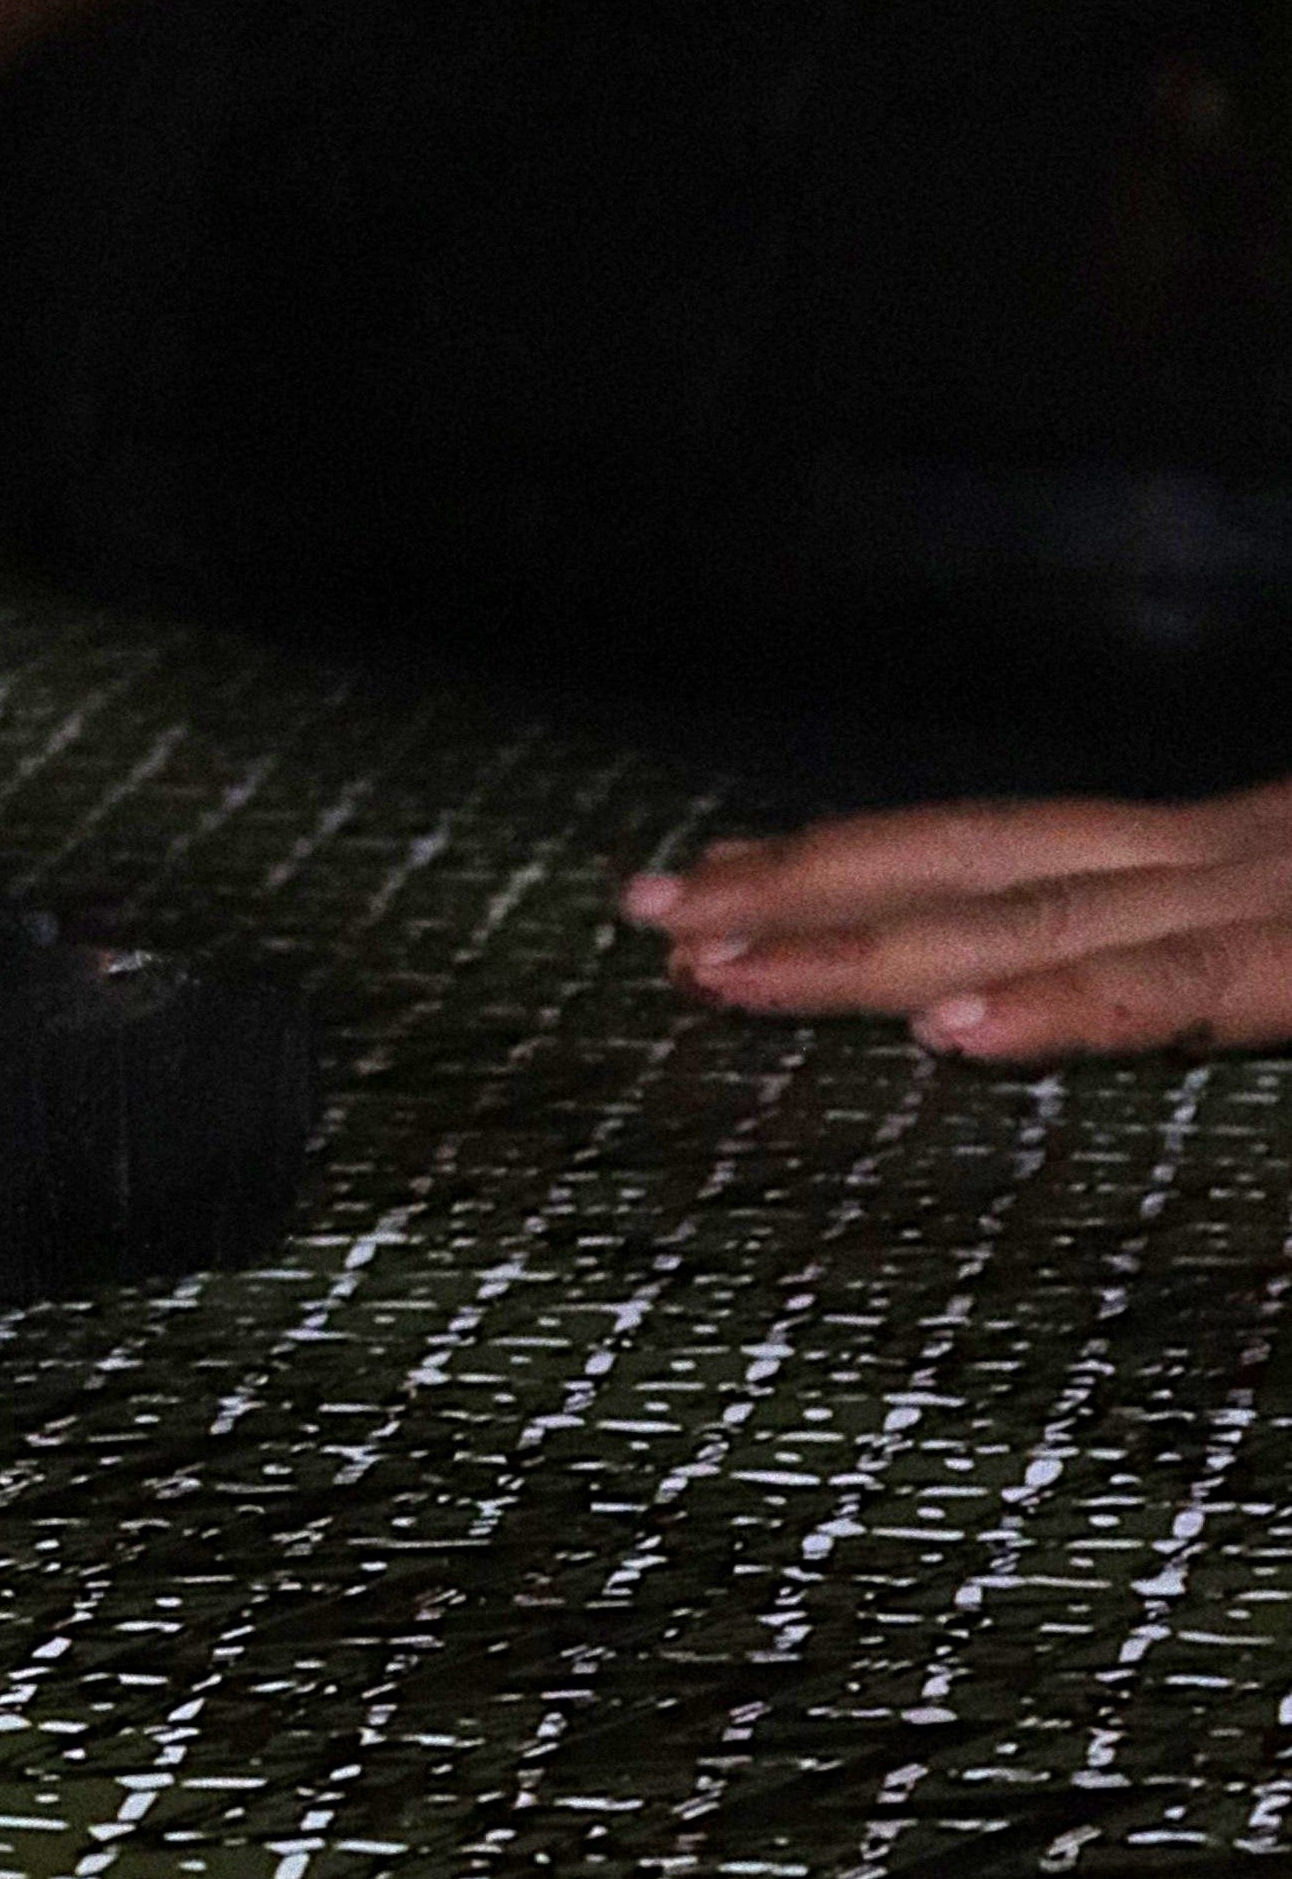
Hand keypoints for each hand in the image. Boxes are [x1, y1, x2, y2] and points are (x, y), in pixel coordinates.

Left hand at [623, 779, 1291, 1057]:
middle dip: (797, 891)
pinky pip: (1176, 994)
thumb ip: (1190, 954)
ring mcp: (1269, 903)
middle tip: (649, 910)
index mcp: (1212, 856)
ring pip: (1030, 919)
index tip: (713, 880)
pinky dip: (1060, 1007)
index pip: (990, 850)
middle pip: (969, 867)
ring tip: (721, 967)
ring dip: (860, 942)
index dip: (843, 863)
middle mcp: (1221, 861)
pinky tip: (946, 1027)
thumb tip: (1030, 984)